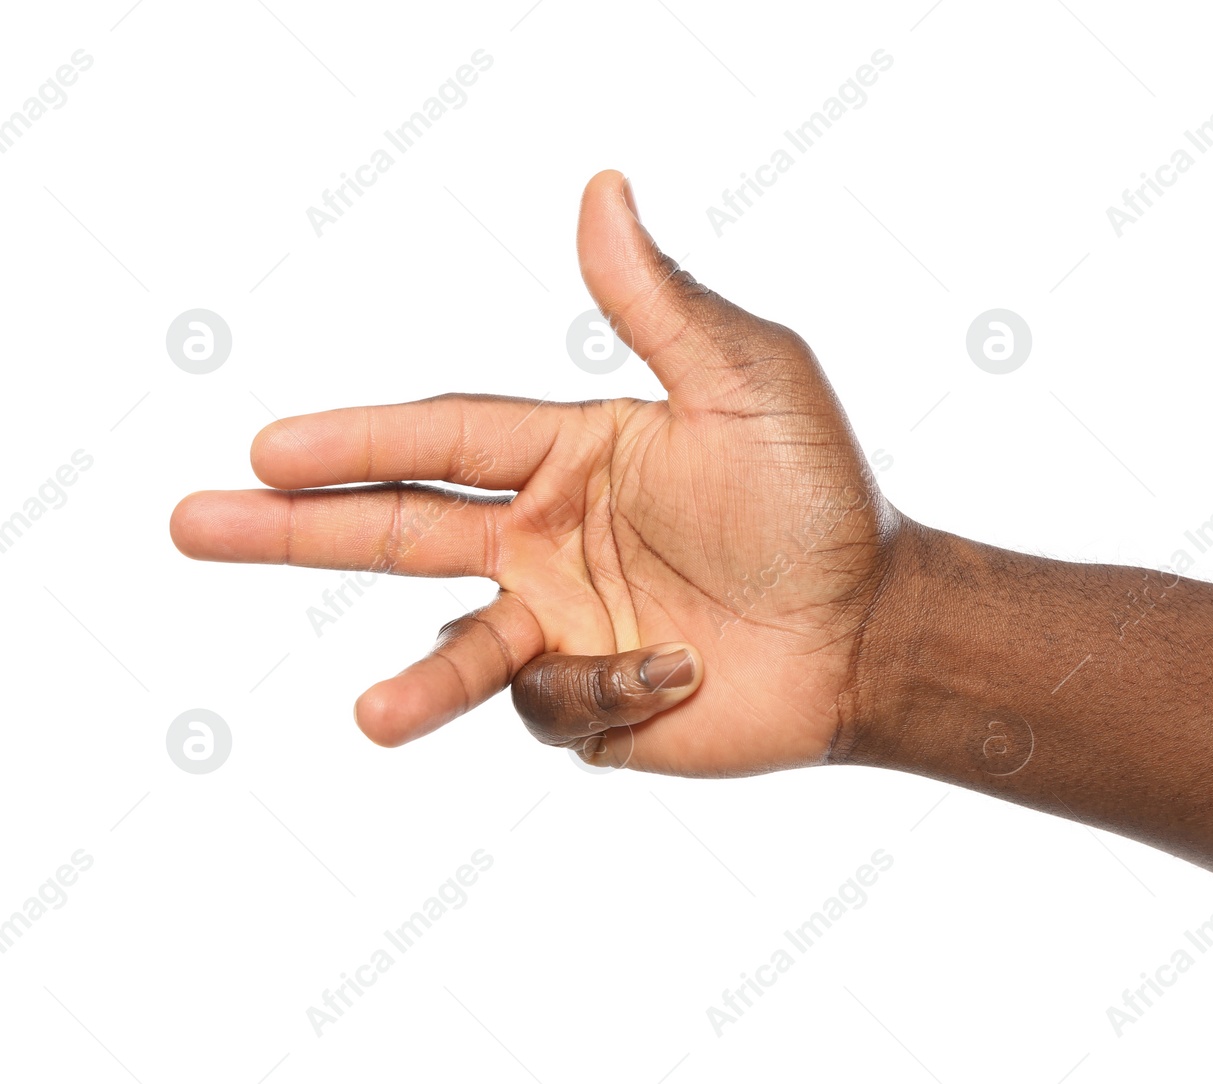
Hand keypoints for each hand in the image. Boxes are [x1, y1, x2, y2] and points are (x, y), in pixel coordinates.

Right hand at [170, 170, 898, 775]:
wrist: (874, 627)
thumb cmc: (819, 496)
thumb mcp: (749, 383)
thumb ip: (660, 304)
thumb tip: (600, 187)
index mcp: (569, 454)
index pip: (440, 439)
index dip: (354, 442)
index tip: (265, 449)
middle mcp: (546, 537)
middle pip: (397, 532)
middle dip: (295, 531)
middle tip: (194, 524)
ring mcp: (564, 622)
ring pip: (457, 650)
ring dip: (416, 684)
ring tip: (371, 717)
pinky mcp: (593, 701)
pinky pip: (556, 705)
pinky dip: (608, 690)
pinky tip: (680, 669)